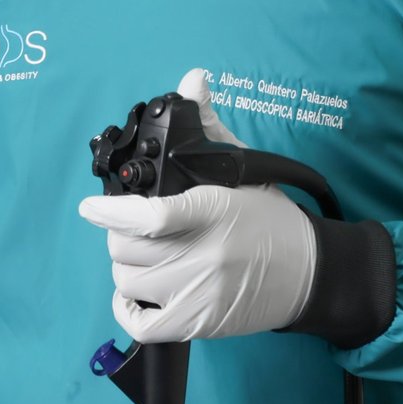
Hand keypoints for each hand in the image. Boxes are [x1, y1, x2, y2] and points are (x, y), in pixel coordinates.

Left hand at [77, 69, 316, 342]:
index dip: (111, 212)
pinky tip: (136, 293)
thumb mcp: (243, 169)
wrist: (312, 273)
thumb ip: (209, 126)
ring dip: (127, 268)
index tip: (90, 207)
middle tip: (132, 229)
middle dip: (120, 235)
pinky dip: (127, 309)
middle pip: (127, 249)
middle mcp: (204, 254)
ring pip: (128, 282)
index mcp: (211, 210)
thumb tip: (193, 79)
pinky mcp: (200, 323)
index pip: (149, 216)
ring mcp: (200, 292)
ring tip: (142, 256)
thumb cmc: (271, 218)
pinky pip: (142, 324)